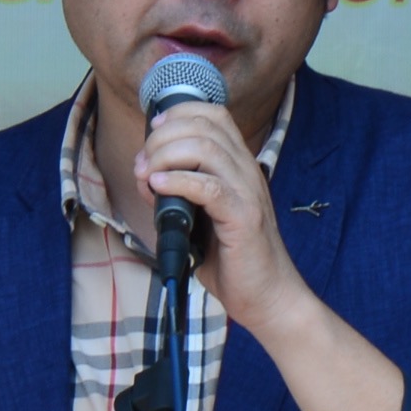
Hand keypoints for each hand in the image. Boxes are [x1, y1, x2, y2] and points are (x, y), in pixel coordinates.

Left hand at [135, 89, 318, 346]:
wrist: (268, 297)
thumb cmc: (234, 261)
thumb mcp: (204, 218)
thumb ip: (183, 195)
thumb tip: (148, 181)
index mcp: (239, 167)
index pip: (215, 115)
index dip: (180, 113)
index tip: (153, 130)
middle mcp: (247, 172)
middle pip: (204, 126)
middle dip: (163, 137)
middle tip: (142, 163)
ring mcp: (248, 193)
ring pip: (205, 149)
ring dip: (165, 156)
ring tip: (146, 176)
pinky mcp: (243, 218)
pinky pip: (208, 187)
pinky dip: (177, 181)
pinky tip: (157, 187)